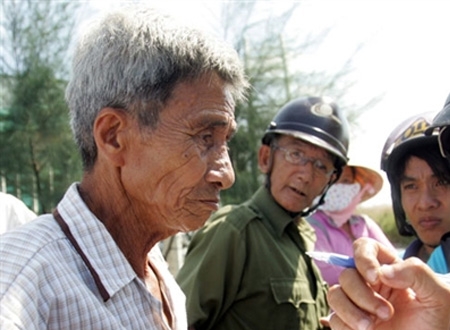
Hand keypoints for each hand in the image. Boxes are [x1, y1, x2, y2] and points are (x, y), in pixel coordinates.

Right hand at [327, 237, 449, 329]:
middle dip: (363, 294)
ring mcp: (358, 305)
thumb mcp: (440, 295)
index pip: (364, 248)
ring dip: (350, 310)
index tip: (375, 277)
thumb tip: (384, 271)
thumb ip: (417, 273)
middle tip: (387, 313)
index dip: (363, 258)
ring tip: (371, 327)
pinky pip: (334, 319)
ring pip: (335, 294)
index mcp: (388, 271)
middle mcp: (369, 285)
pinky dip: (346, 325)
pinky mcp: (349, 325)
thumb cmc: (438, 325)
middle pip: (346, 274)